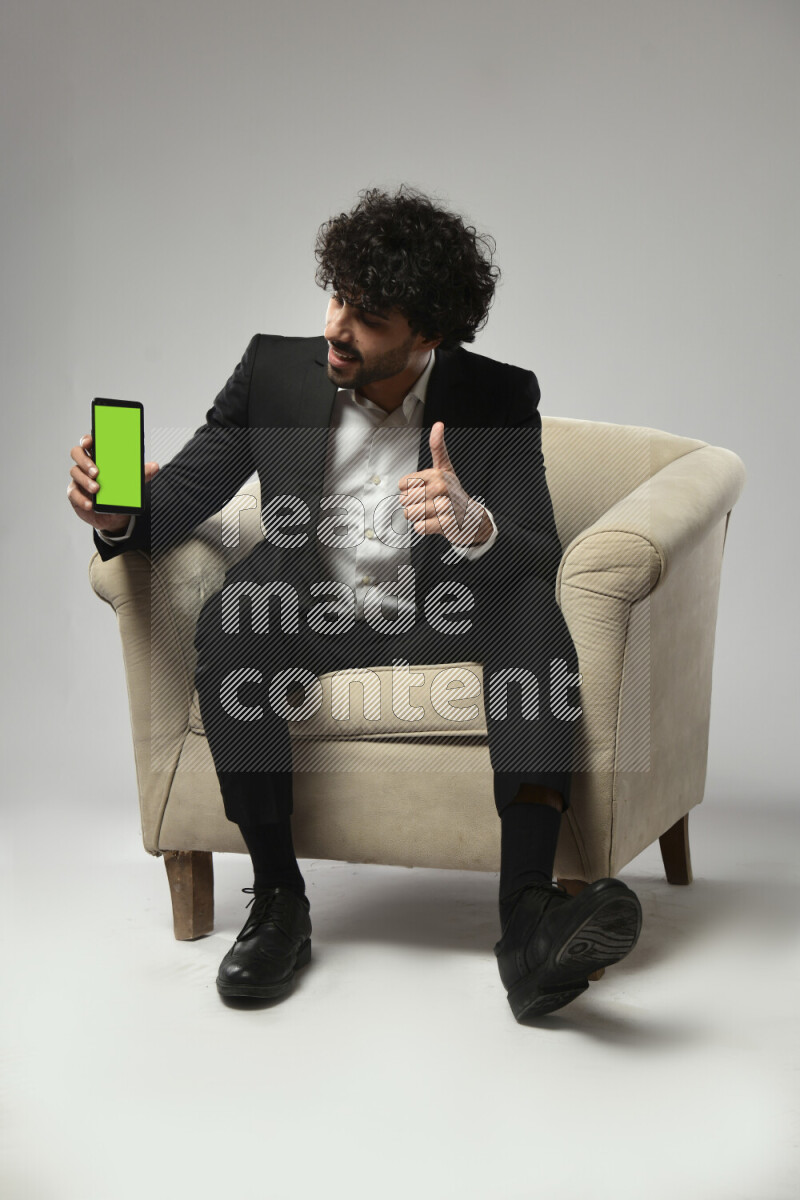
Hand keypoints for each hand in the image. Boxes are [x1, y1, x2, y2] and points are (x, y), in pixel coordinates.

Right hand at [67, 433, 158, 531]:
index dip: (87, 440)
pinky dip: (81, 499)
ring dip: (85, 481)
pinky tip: (89, 504)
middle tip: (96, 471)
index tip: (90, 442)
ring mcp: (79, 478)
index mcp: (99, 457)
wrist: (114, 516)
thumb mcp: (132, 484)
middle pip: (77, 453)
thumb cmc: (120, 493)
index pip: (89, 442)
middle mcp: (86, 465)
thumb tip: (155, 466)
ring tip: (97, 489)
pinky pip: (73, 493)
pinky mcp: (75, 493)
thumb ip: (142, 474)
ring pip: (75, 472)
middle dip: (85, 461)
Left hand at [397, 421, 492, 546]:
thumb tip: (439, 424)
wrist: (471, 518)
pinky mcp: (446, 524)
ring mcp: (445, 506)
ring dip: (418, 516)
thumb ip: (438, 447)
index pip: (403, 484)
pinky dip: (424, 527)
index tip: (423, 489)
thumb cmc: (452, 492)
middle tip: (429, 503)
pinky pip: (419, 527)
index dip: (408, 490)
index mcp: (437, 473)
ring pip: (411, 514)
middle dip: (413, 505)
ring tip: (432, 512)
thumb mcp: (445, 467)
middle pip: (404, 500)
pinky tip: (436, 522)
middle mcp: (442, 487)